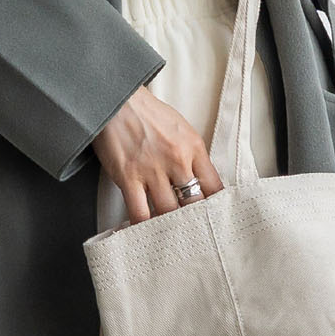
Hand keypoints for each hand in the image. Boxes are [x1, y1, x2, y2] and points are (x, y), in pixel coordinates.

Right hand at [91, 85, 224, 225]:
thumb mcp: (181, 129)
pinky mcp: (128, 177)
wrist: (118, 99)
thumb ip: (192, 155)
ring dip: (170, 226)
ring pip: (169, 212)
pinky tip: (143, 233)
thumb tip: (199, 182)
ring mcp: (153, 170)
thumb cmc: (148, 113)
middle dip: (194, 221)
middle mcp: (177, 160)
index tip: (213, 219)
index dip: (216, 207)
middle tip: (193, 234)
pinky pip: (139, 212)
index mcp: (194, 147)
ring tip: (171, 236)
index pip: (214, 186)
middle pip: (194, 204)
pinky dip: (141, 227)